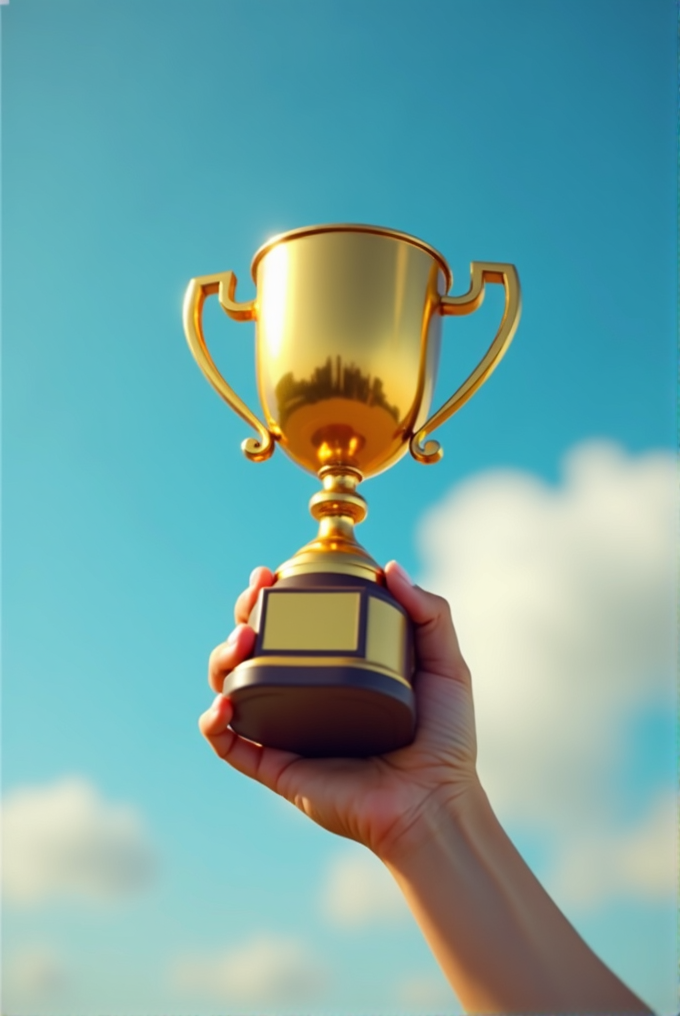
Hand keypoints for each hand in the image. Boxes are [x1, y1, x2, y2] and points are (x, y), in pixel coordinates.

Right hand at [199, 562, 478, 861]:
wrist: (434, 801)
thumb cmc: (444, 741)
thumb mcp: (446, 665)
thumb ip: (430, 614)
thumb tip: (390, 567)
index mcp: (336, 671)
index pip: (293, 625)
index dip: (273, 596)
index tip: (270, 573)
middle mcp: (306, 697)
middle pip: (254, 648)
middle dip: (243, 615)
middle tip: (256, 596)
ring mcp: (287, 731)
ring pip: (231, 686)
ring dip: (222, 657)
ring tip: (242, 641)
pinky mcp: (276, 767)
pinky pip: (228, 744)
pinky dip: (213, 721)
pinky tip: (224, 701)